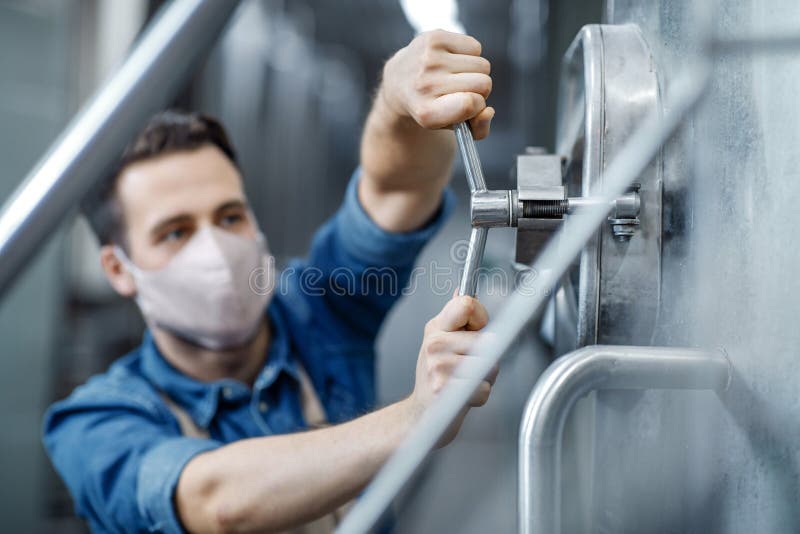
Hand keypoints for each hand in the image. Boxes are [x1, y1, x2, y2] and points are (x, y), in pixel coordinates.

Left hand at [380, 30, 494, 138]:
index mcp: (427, 112)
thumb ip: (478, 129)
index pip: (469, 104)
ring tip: (456, 76)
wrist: (399, 81)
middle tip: (461, 91)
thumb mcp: (452, 126)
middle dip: (480, 90)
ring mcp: (429, 58)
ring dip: (476, 72)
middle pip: (484, 84)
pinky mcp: (434, 38)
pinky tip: (452, 61)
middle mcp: (425, 84)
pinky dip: (470, 55)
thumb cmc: (433, 106)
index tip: (467, 106)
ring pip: (483, 65)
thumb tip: (489, 111)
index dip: (477, 105)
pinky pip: (475, 47)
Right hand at [407, 296, 497, 446]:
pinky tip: (462, 398)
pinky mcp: (443, 389)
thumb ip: (456, 318)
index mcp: (437, 327)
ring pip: (490, 365)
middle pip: (488, 340)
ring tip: (464, 383)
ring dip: (485, 379)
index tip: (477, 328)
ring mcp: (437, 365)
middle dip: (488, 358)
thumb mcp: (441, 341)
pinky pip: (484, 389)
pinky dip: (480, 397)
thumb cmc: (436, 378)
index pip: (467, 304)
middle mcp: (435, 343)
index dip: (481, 316)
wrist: (419, 415)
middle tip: (469, 367)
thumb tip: (462, 290)